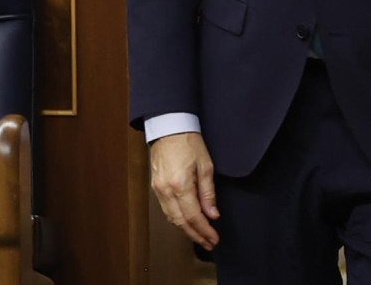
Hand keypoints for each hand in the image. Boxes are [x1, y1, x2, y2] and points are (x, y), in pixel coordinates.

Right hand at [150, 132, 219, 249]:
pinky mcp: (155, 187)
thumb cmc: (188, 142)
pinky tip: (187, 221)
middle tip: (209, 243)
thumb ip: (208, 193)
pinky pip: (166, 209)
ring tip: (200, 236)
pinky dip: (177, 219)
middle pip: (181, 222)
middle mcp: (166, 190)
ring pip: (172, 218)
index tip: (214, 239)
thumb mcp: (206, 166)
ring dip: (186, 229)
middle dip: (196, 235)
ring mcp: (158, 189)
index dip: (205, 231)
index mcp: (180, 185)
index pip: (194, 217)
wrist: (169, 127)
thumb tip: (213, 214)